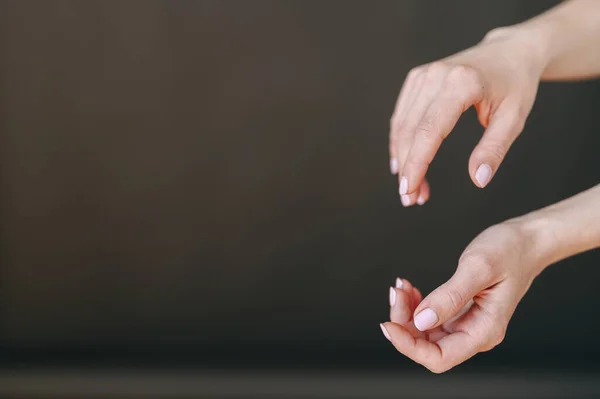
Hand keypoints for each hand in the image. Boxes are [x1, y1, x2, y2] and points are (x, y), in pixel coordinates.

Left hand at [380, 221, 542, 372]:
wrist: (527, 241)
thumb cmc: (510, 251)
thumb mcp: (477, 268)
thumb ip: (450, 296)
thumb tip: (421, 321)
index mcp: (484, 331)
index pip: (439, 358)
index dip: (409, 347)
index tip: (388, 324)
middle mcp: (476, 334)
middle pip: (427, 347)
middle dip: (404, 323)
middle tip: (395, 292)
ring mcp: (468, 325)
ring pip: (426, 333)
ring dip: (407, 313)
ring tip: (401, 286)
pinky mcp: (461, 314)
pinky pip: (431, 319)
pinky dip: (415, 305)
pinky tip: (410, 288)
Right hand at [390, 27, 545, 205]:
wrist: (511, 52)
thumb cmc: (516, 85)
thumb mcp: (514, 119)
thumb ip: (494, 150)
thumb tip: (477, 180)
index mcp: (462, 83)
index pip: (429, 131)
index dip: (416, 164)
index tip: (409, 190)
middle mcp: (437, 76)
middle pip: (411, 130)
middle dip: (407, 168)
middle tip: (409, 198)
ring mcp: (423, 75)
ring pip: (401, 124)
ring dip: (402, 158)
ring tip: (411, 186)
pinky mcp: (417, 77)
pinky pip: (401, 115)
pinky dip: (400, 141)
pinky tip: (403, 162)